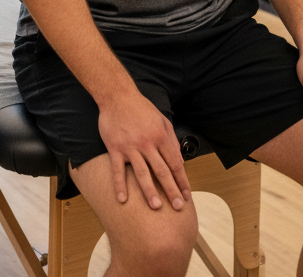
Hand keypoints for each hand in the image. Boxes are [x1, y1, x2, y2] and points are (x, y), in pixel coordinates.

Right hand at [97, 90, 190, 210]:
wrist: (117, 95)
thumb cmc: (141, 107)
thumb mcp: (162, 119)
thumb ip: (171, 139)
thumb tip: (180, 161)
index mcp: (160, 136)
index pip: (174, 163)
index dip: (182, 180)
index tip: (187, 195)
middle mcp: (146, 143)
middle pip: (161, 171)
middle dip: (171, 190)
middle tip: (178, 207)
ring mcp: (130, 146)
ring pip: (141, 172)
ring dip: (149, 191)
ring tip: (156, 207)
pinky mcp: (115, 148)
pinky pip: (117, 169)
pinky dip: (120, 185)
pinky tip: (122, 199)